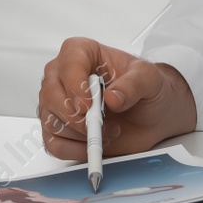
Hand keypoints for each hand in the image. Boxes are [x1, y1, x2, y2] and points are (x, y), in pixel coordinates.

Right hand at [36, 37, 197, 159]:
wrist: (152, 114)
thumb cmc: (146, 89)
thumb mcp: (149, 79)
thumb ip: (133, 85)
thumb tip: (112, 98)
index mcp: (81, 52)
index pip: (68, 63)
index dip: (75, 85)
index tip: (88, 105)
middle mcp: (63, 75)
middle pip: (51, 95)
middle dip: (76, 117)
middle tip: (100, 124)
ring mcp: (58, 103)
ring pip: (50, 121)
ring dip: (80, 134)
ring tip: (107, 131)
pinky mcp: (59, 129)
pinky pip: (53, 144)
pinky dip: (74, 150)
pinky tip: (94, 145)